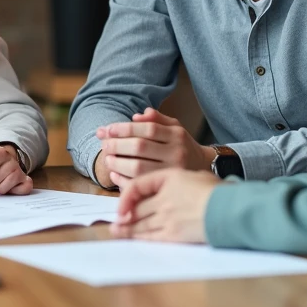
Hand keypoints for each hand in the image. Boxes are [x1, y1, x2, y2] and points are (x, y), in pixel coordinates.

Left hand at [94, 108, 216, 188]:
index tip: (107, 129)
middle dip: (117, 145)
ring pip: (138, 168)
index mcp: (177, 135)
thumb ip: (157, 120)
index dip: (124, 128)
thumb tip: (136, 116)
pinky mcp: (166, 189)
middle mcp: (176, 153)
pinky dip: (123, 180)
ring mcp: (172, 173)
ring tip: (107, 159)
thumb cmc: (182, 146)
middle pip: (140, 147)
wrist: (203, 168)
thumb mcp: (175, 128)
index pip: (147, 129)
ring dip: (118, 163)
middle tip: (104, 144)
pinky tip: (114, 174)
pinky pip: (140, 185)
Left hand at [110, 169, 221, 243]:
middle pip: (137, 208)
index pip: (138, 185)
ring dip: (127, 229)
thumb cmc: (218, 190)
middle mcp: (164, 198)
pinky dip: (140, 237)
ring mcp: (167, 218)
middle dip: (124, 216)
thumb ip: (178, 180)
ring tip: (117, 231)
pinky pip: (151, 236)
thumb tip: (174, 185)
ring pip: (140, 223)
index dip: (126, 194)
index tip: (123, 200)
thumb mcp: (196, 175)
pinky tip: (134, 238)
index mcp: (168, 178)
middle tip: (115, 221)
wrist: (230, 209)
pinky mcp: (173, 235)